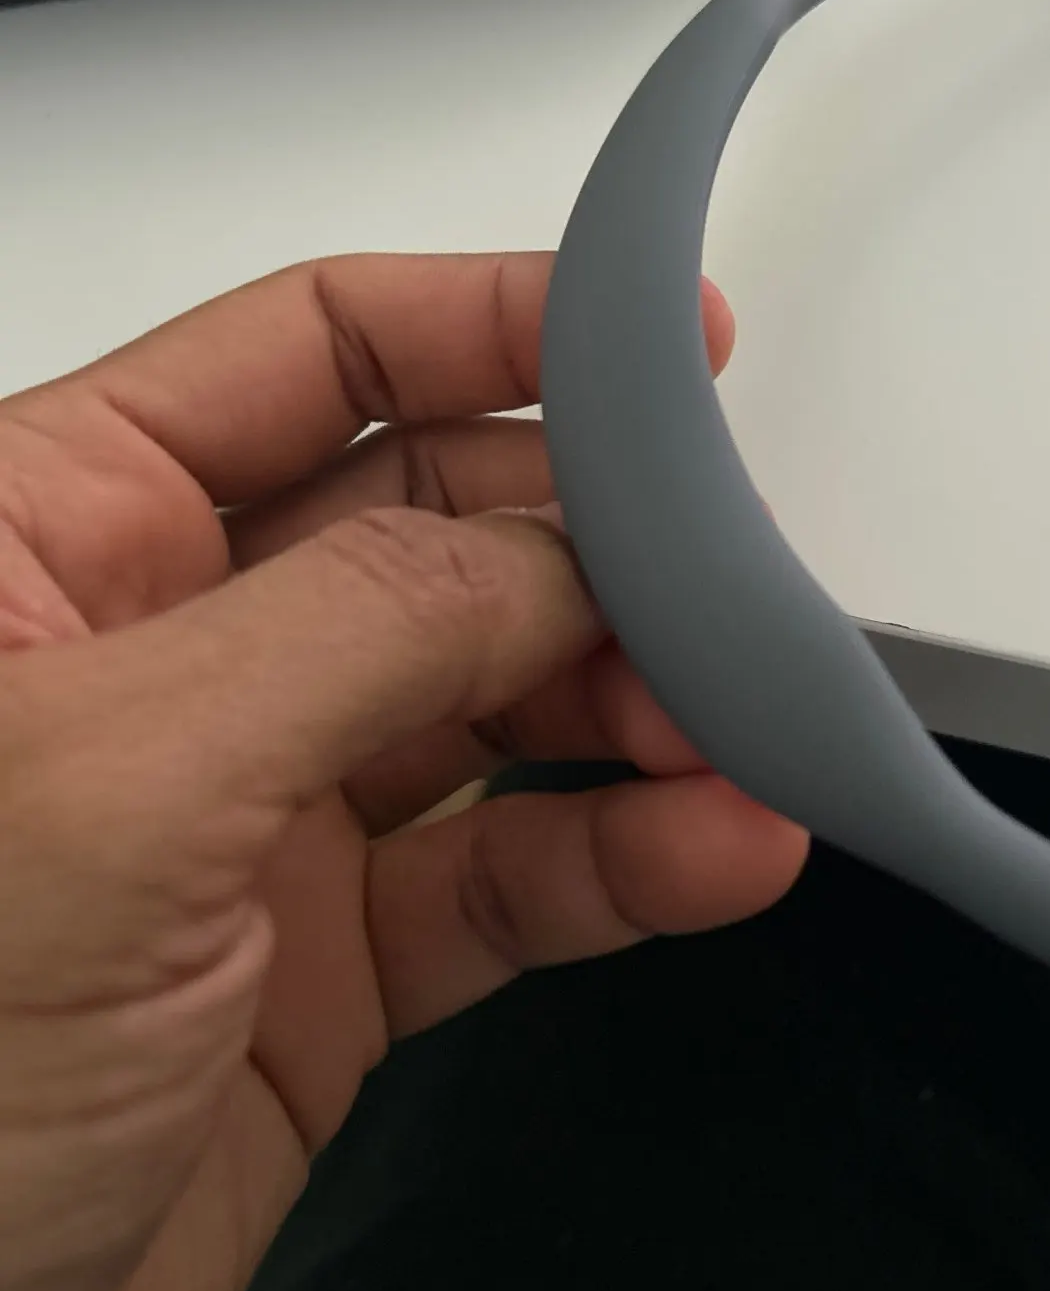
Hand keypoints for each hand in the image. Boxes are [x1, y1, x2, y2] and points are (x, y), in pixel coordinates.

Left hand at [0, 253, 807, 1290]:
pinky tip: (711, 849)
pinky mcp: (320, 965)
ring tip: (739, 734)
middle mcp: (158, 661)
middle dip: (594, 548)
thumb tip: (548, 543)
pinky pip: (507, 868)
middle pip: (434, 528)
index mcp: (47, 541)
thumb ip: (353, 626)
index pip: (304, 355)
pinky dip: (622, 854)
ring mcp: (246, 815)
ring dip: (637, 708)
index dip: (486, 324)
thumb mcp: (110, 790)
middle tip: (724, 586)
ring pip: (492, 702)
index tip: (659, 340)